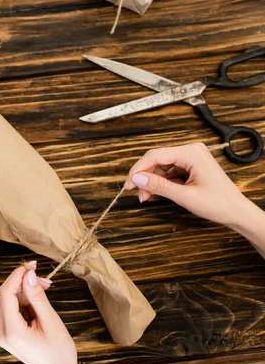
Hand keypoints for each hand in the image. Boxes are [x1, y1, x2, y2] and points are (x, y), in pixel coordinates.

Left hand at [0, 262, 81, 363]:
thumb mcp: (51, 321)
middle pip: (6, 296)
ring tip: (45, 289)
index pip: (5, 293)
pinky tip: (39, 300)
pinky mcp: (6, 333)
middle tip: (44, 279)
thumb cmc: (59, 352)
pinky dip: (24, 301)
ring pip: (9, 301)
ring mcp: (2, 333)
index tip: (32, 265)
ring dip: (26, 291)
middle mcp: (1, 332)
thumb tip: (28, 274)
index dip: (17, 275)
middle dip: (24, 283)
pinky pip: (12, 309)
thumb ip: (37, 296)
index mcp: (11, 331)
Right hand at [125, 143, 264, 257]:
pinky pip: (168, 171)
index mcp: (191, 153)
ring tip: (146, 196)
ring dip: (151, 181)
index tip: (128, 184)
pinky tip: (156, 192)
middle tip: (136, 193)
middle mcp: (190, 151)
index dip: (138, 169)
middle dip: (144, 176)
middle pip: (156, 159)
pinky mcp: (189, 166)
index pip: (155, 155)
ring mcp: (190, 158)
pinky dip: (160, 182)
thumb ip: (158, 186)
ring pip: (160, 166)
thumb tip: (136, 179)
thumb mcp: (184, 196)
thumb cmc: (219, 204)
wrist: (236, 212)